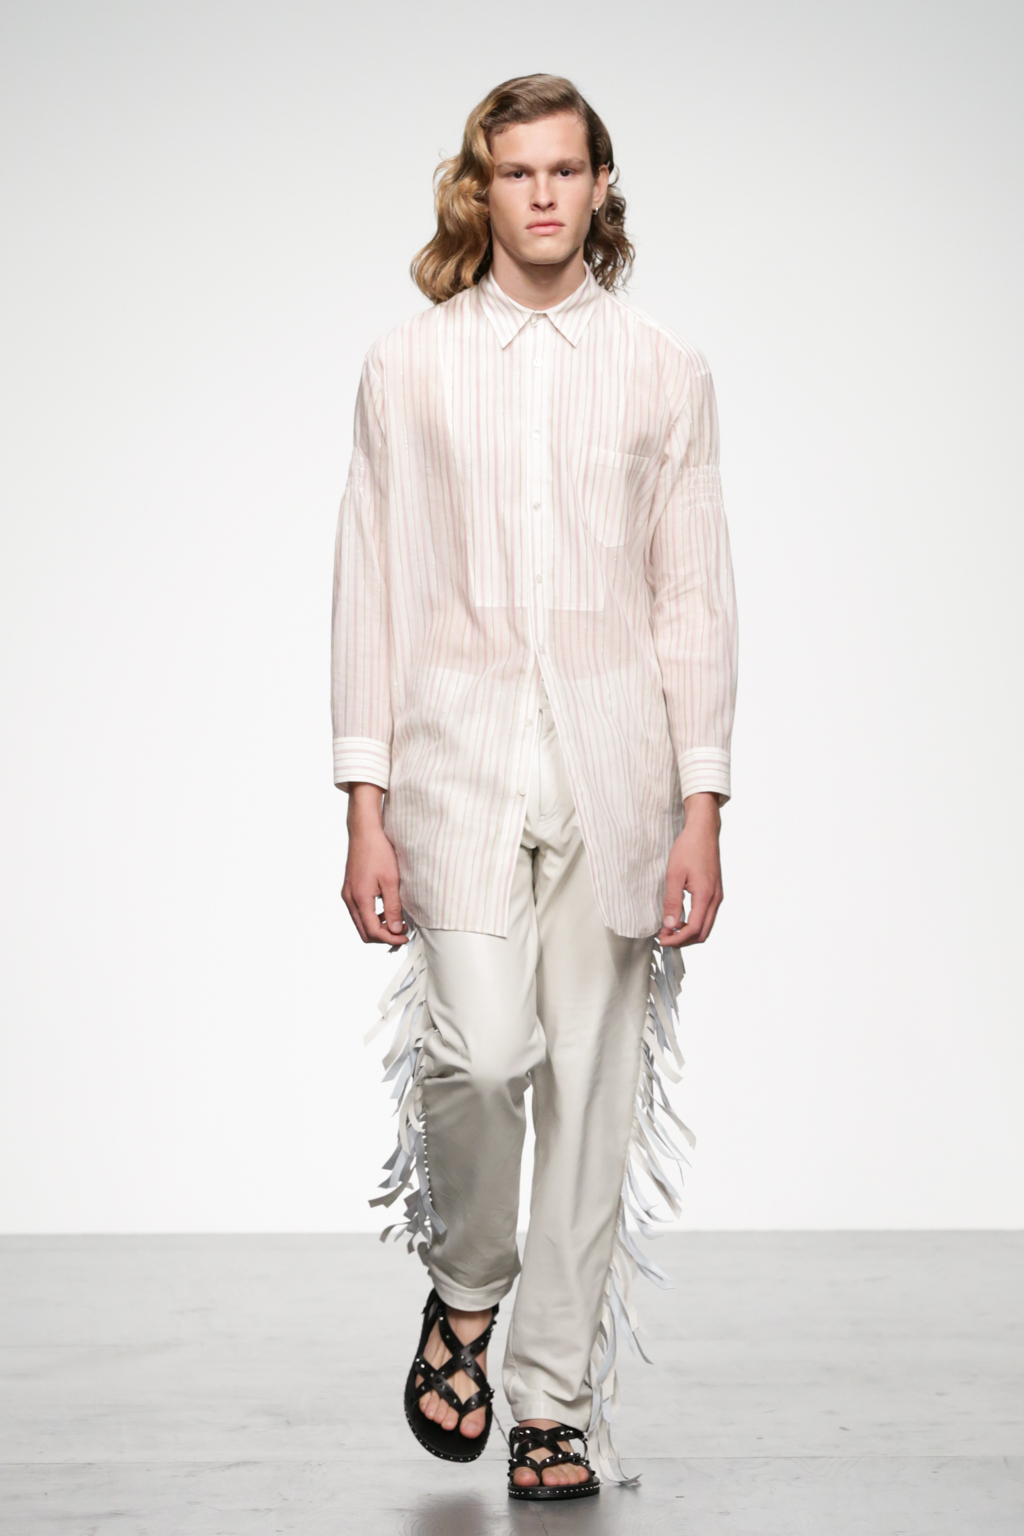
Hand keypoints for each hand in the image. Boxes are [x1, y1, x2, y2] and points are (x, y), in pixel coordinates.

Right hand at [341, 783, 408, 945]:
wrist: (364, 832)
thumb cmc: (378, 851)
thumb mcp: (391, 881)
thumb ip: (393, 907)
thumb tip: (396, 929)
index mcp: (360, 898)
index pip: (373, 931)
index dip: (390, 939)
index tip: (404, 937)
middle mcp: (350, 899)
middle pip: (364, 932)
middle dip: (383, 936)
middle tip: (402, 932)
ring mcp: (348, 894)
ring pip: (361, 923)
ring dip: (378, 927)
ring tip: (397, 921)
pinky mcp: (350, 889)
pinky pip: (359, 912)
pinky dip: (372, 917)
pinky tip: (387, 910)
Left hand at [658, 792, 723, 947]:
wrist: (703, 831)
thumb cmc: (689, 848)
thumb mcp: (674, 874)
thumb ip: (672, 901)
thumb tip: (670, 924)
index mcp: (705, 895)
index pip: (694, 929)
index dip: (677, 938)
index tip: (662, 939)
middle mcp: (715, 898)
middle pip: (703, 933)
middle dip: (683, 939)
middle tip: (664, 936)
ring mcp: (717, 895)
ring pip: (706, 925)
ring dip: (689, 932)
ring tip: (670, 928)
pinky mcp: (715, 891)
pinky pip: (707, 915)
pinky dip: (694, 922)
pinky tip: (680, 917)